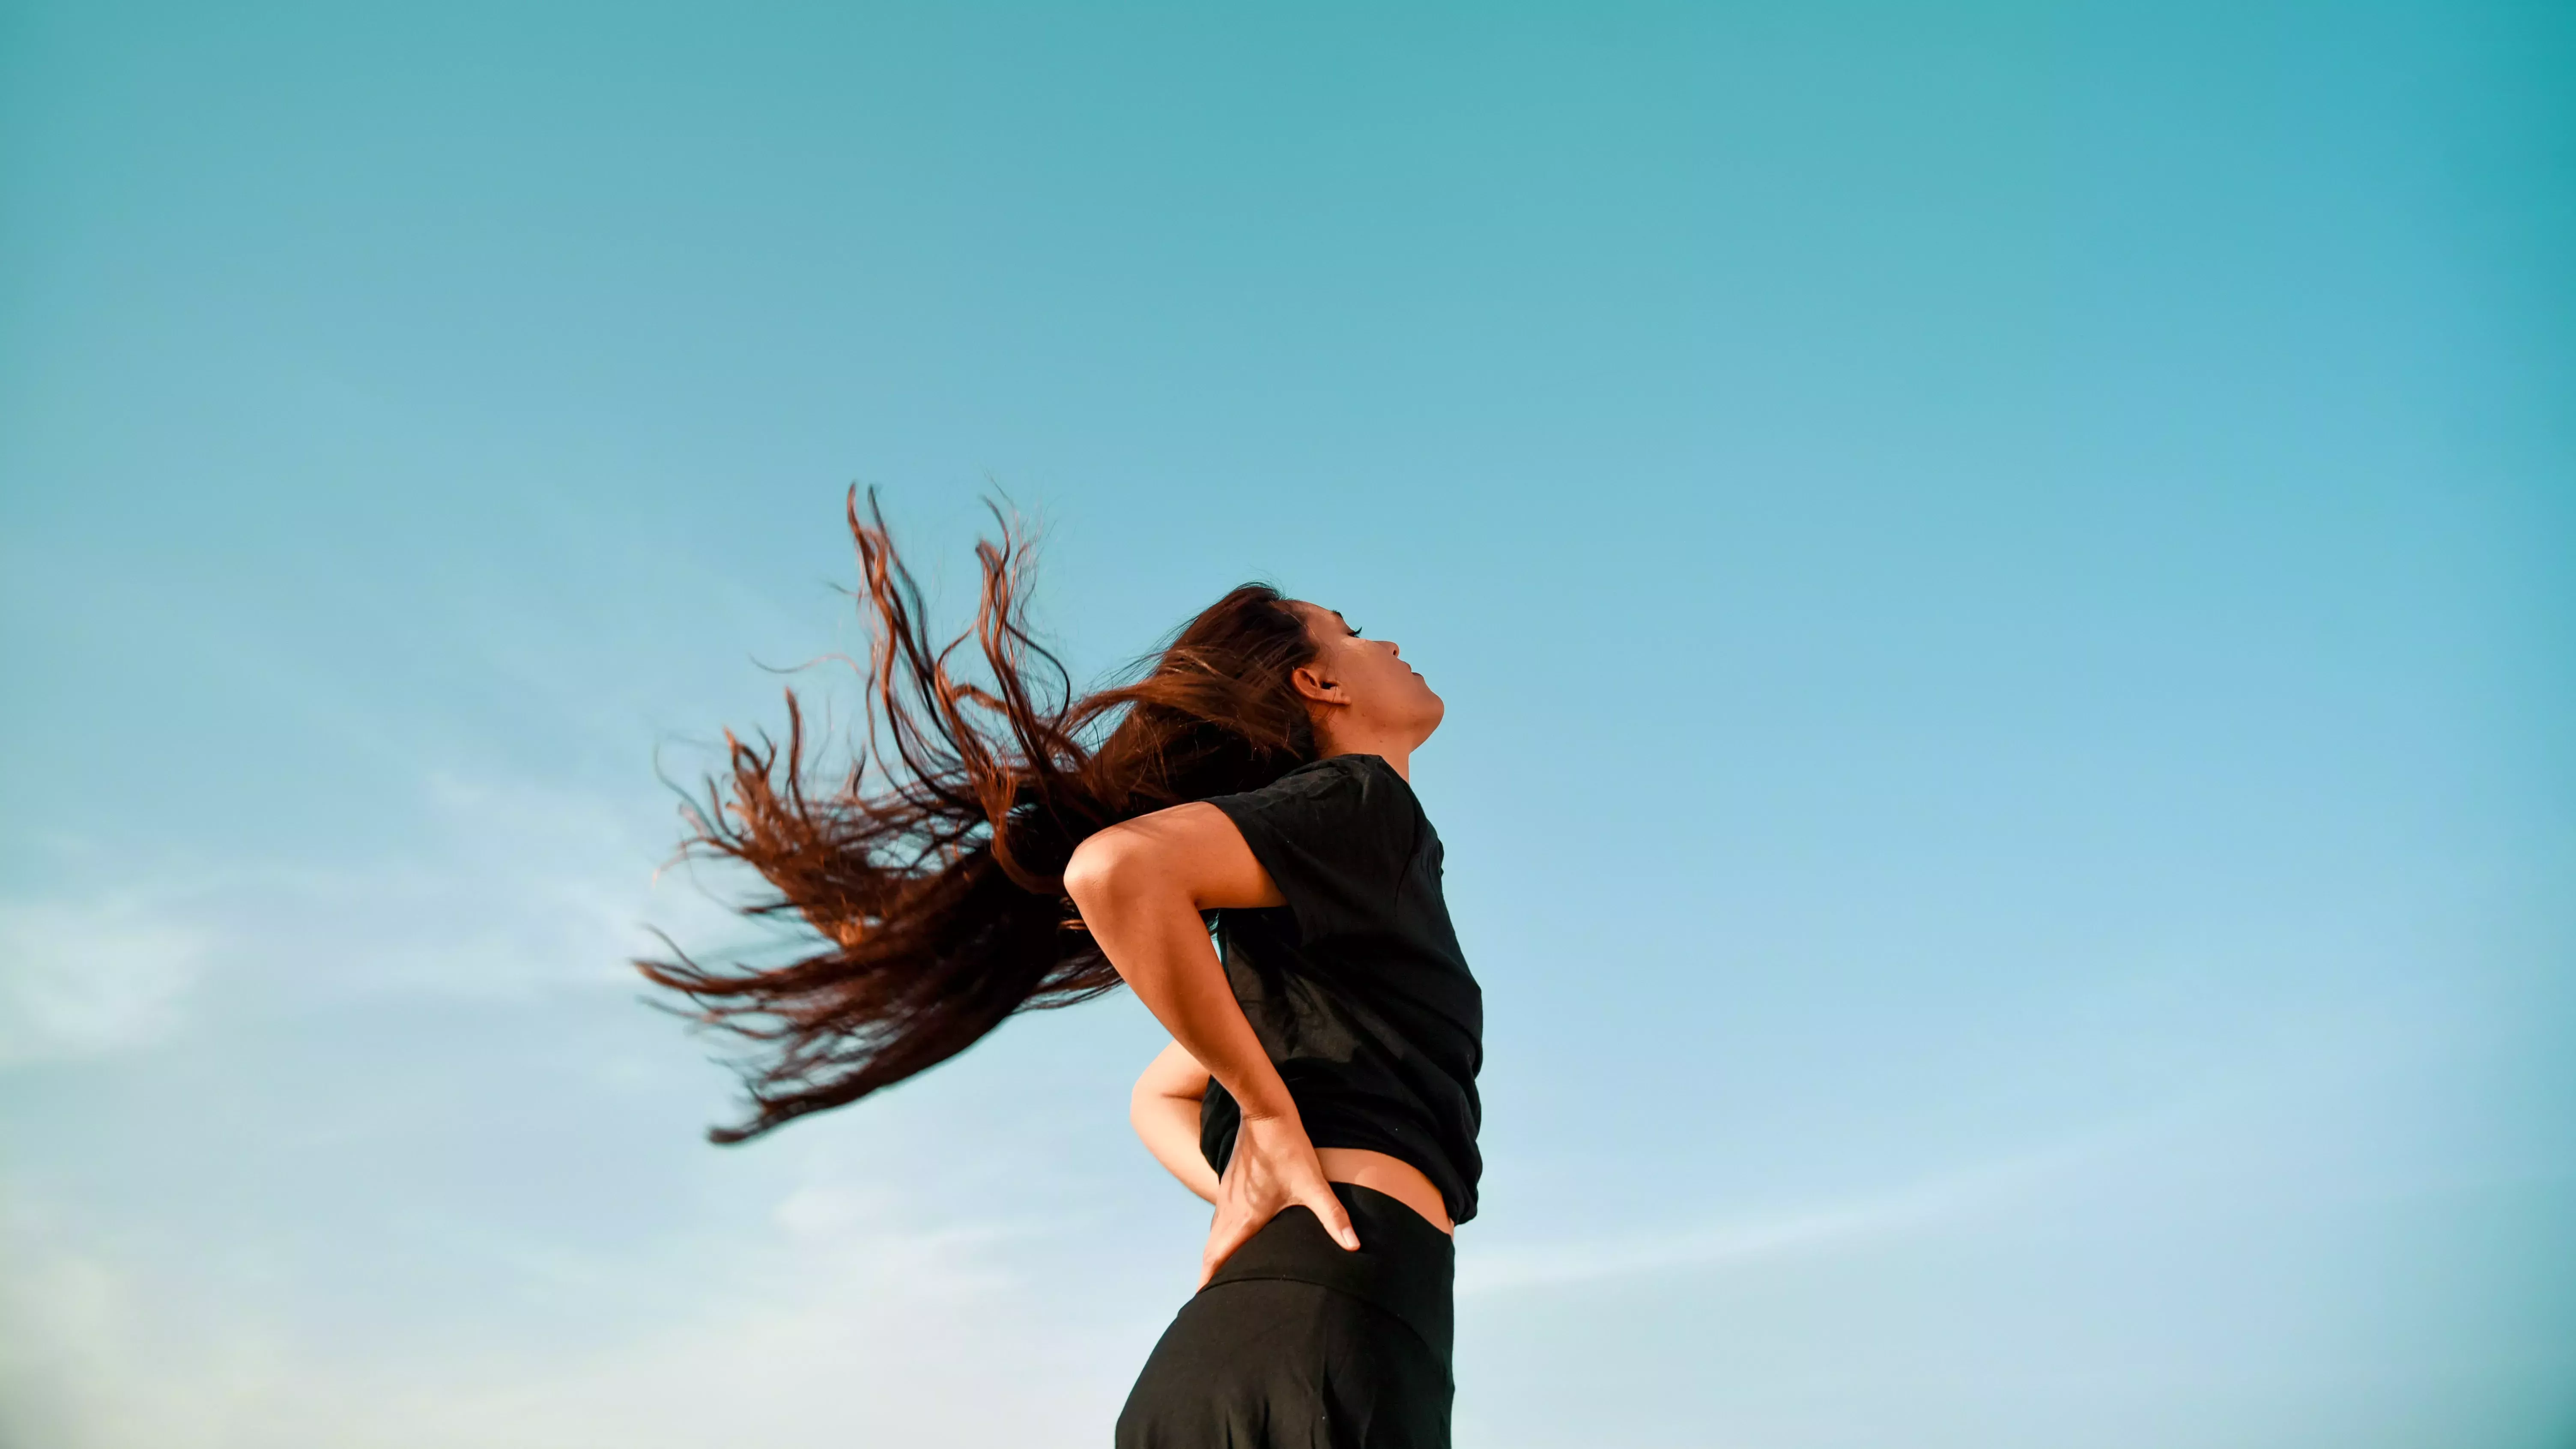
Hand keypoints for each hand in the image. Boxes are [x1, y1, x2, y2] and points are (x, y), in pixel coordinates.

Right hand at [1199, 1111, 1360, 1287]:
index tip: (1200, 1300)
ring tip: (1219, 1272)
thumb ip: (1333, 1216)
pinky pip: (1220, 1216)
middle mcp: (1230, 1209)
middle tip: (1208, 1296)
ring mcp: (1227, 1194)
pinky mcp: (1231, 1182)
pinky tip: (1233, 1234)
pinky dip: (1221, 1234)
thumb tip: (1354, 1246)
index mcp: (1244, 1217)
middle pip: (1211, 1249)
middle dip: (1209, 1274)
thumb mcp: (1313, 1184)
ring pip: (1215, 1232)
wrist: (1265, 1111)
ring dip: (1215, 1253)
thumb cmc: (1288, 1148)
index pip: (1217, 1257)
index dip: (1207, 1280)